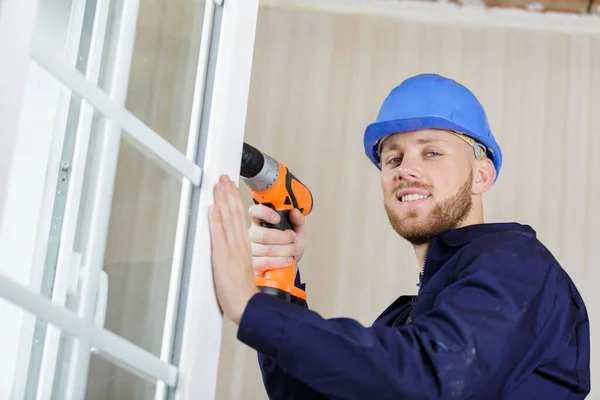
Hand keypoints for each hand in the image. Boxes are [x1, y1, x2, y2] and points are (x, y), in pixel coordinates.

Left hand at [209, 175, 258, 324]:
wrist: (247, 304)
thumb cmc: (243, 291)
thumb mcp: (244, 268)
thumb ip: (239, 254)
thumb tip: (233, 245)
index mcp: (244, 246)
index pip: (240, 218)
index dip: (235, 201)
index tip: (231, 187)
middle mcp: (239, 244)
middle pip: (234, 213)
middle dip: (229, 193)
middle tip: (224, 177)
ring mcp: (231, 249)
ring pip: (228, 219)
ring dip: (223, 200)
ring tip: (220, 185)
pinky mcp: (222, 257)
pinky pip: (219, 234)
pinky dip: (215, 220)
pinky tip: (213, 207)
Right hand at [248, 204, 305, 276]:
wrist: (289, 268)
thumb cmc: (290, 247)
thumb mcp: (298, 232)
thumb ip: (298, 221)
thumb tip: (294, 211)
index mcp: (261, 222)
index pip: (254, 211)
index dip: (264, 213)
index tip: (277, 218)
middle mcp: (253, 234)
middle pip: (262, 234)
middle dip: (282, 238)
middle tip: (292, 239)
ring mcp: (251, 250)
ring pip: (266, 249)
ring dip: (285, 250)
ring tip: (292, 251)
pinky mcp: (253, 264)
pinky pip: (265, 262)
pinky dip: (280, 261)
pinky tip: (287, 260)